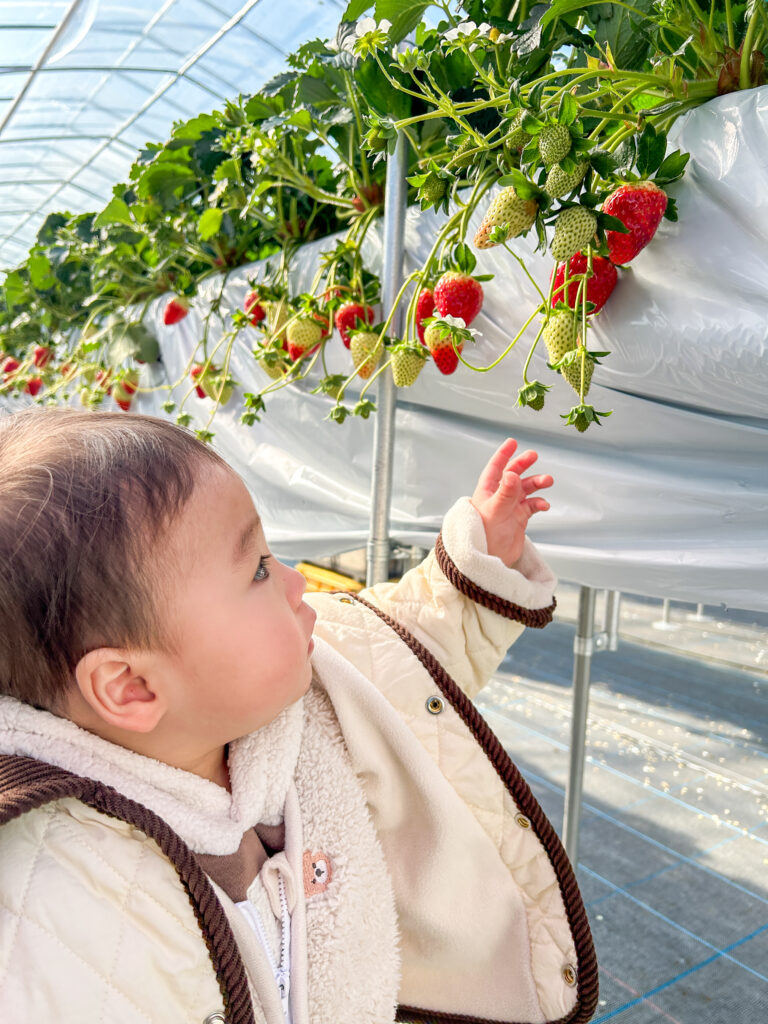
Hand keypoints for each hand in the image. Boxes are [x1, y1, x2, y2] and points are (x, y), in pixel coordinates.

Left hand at [470, 438, 552, 567]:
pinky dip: (540, 503)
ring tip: (548, 481)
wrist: (488, 559)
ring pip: (526, 489)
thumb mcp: (495, 511)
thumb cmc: (483, 535)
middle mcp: (499, 497)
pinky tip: (544, 505)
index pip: (495, 467)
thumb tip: (512, 473)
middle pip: (513, 474)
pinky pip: (532, 505)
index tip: (513, 442)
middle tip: (534, 455)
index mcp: (487, 491)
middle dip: (523, 464)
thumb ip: (505, 493)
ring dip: (536, 483)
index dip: (504, 454)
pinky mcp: (519, 519)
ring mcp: (510, 507)